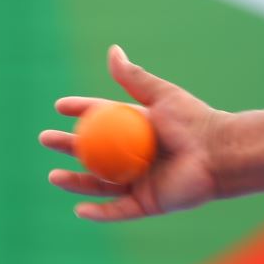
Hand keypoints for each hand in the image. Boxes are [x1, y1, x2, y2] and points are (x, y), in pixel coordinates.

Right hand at [40, 46, 228, 222]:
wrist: (218, 153)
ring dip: (75, 182)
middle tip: (45, 139)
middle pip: (94, 153)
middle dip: (67, 148)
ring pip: (100, 185)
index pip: (103, 120)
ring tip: (53, 176)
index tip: (59, 106)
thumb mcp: (161, 96)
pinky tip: (79, 209)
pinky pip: (119, 211)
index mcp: (138, 129)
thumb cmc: (194, 122)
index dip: (81, 112)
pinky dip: (99, 213)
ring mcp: (141, 181)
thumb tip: (113, 50)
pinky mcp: (149, 203)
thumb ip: (135, 78)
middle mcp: (136, 156)